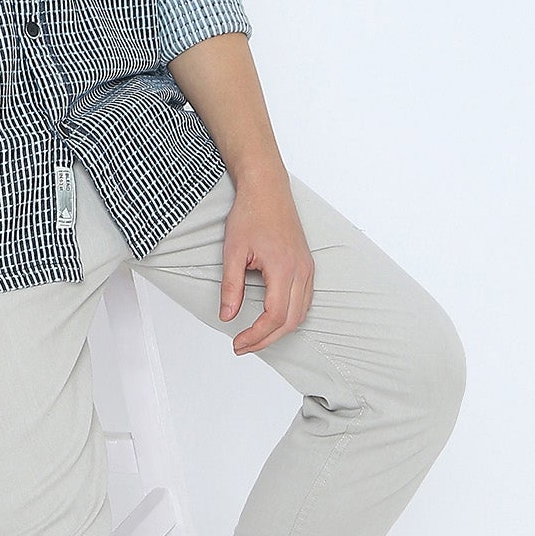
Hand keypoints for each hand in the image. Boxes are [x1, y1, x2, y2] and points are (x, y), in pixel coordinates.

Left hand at [221, 174, 313, 352]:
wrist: (267, 190)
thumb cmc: (251, 213)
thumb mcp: (233, 251)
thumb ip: (231, 286)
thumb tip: (227, 315)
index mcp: (283, 268)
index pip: (274, 316)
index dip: (256, 335)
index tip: (238, 342)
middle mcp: (301, 270)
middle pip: (290, 321)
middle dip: (266, 339)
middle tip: (243, 346)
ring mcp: (307, 268)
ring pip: (301, 313)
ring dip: (280, 330)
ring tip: (256, 336)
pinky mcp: (306, 265)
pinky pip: (305, 300)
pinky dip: (290, 315)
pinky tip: (273, 318)